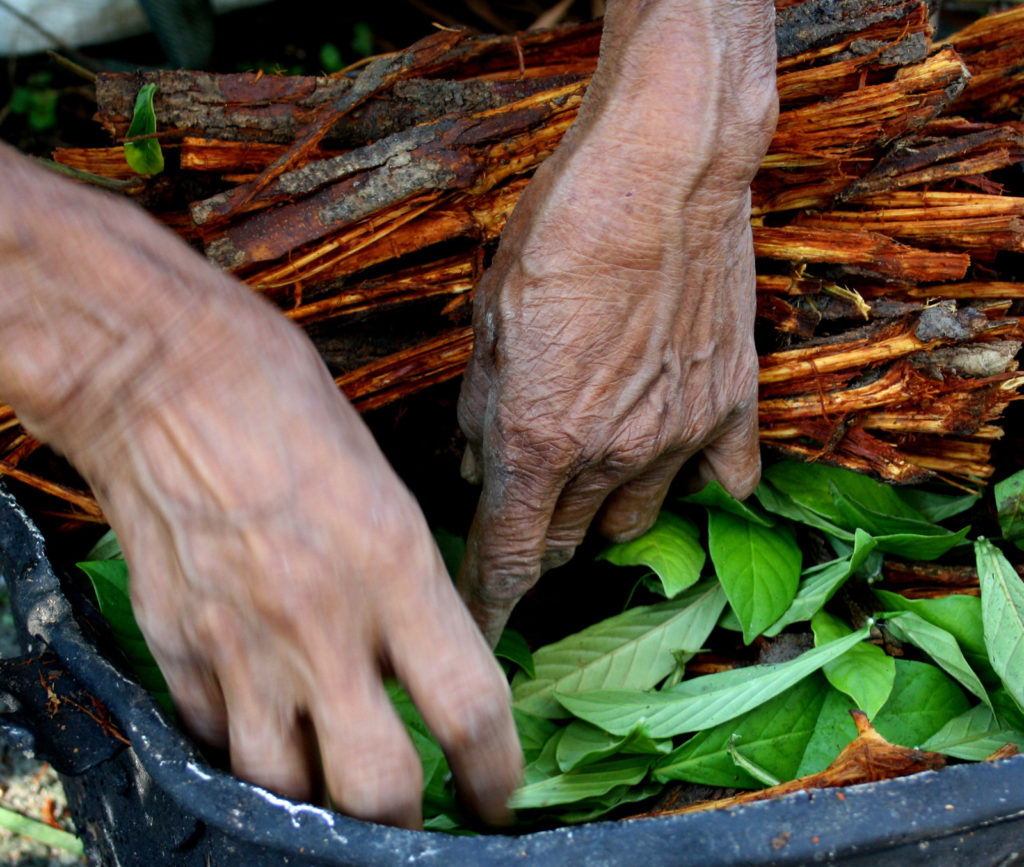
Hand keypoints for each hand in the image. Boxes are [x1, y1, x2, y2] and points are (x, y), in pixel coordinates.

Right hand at [0, 147, 519, 826]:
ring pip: (285, 786)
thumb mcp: (382, 482)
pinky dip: (247, 753)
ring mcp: (240, 646)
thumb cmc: (285, 400)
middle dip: (409, 824)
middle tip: (424, 823)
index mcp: (394, 568)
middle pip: (378, 786)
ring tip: (339, 796)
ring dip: (319, 804)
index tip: (501, 797)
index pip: (468, 708)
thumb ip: (405, 579)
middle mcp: (322, 626)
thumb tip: (419, 645)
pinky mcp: (177, 649)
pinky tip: (264, 735)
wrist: (160, 375)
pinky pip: (217, 739)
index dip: (497, 774)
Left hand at [457, 0, 777, 641]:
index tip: (477, 633)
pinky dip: (693, 482)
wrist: (662, 171)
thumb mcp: (490, 322)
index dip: (488, 605)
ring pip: (636, 521)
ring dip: (602, 511)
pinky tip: (673, 457)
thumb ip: (484, 412)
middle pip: (569, 542)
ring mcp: (680, 436)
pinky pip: (721, 480)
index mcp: (540, 440)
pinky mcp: (731, 406)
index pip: (508, 558)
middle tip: (524, 512)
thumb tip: (475, 468)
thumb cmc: (562, 233)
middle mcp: (611, 456)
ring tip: (589, 468)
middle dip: (538, 541)